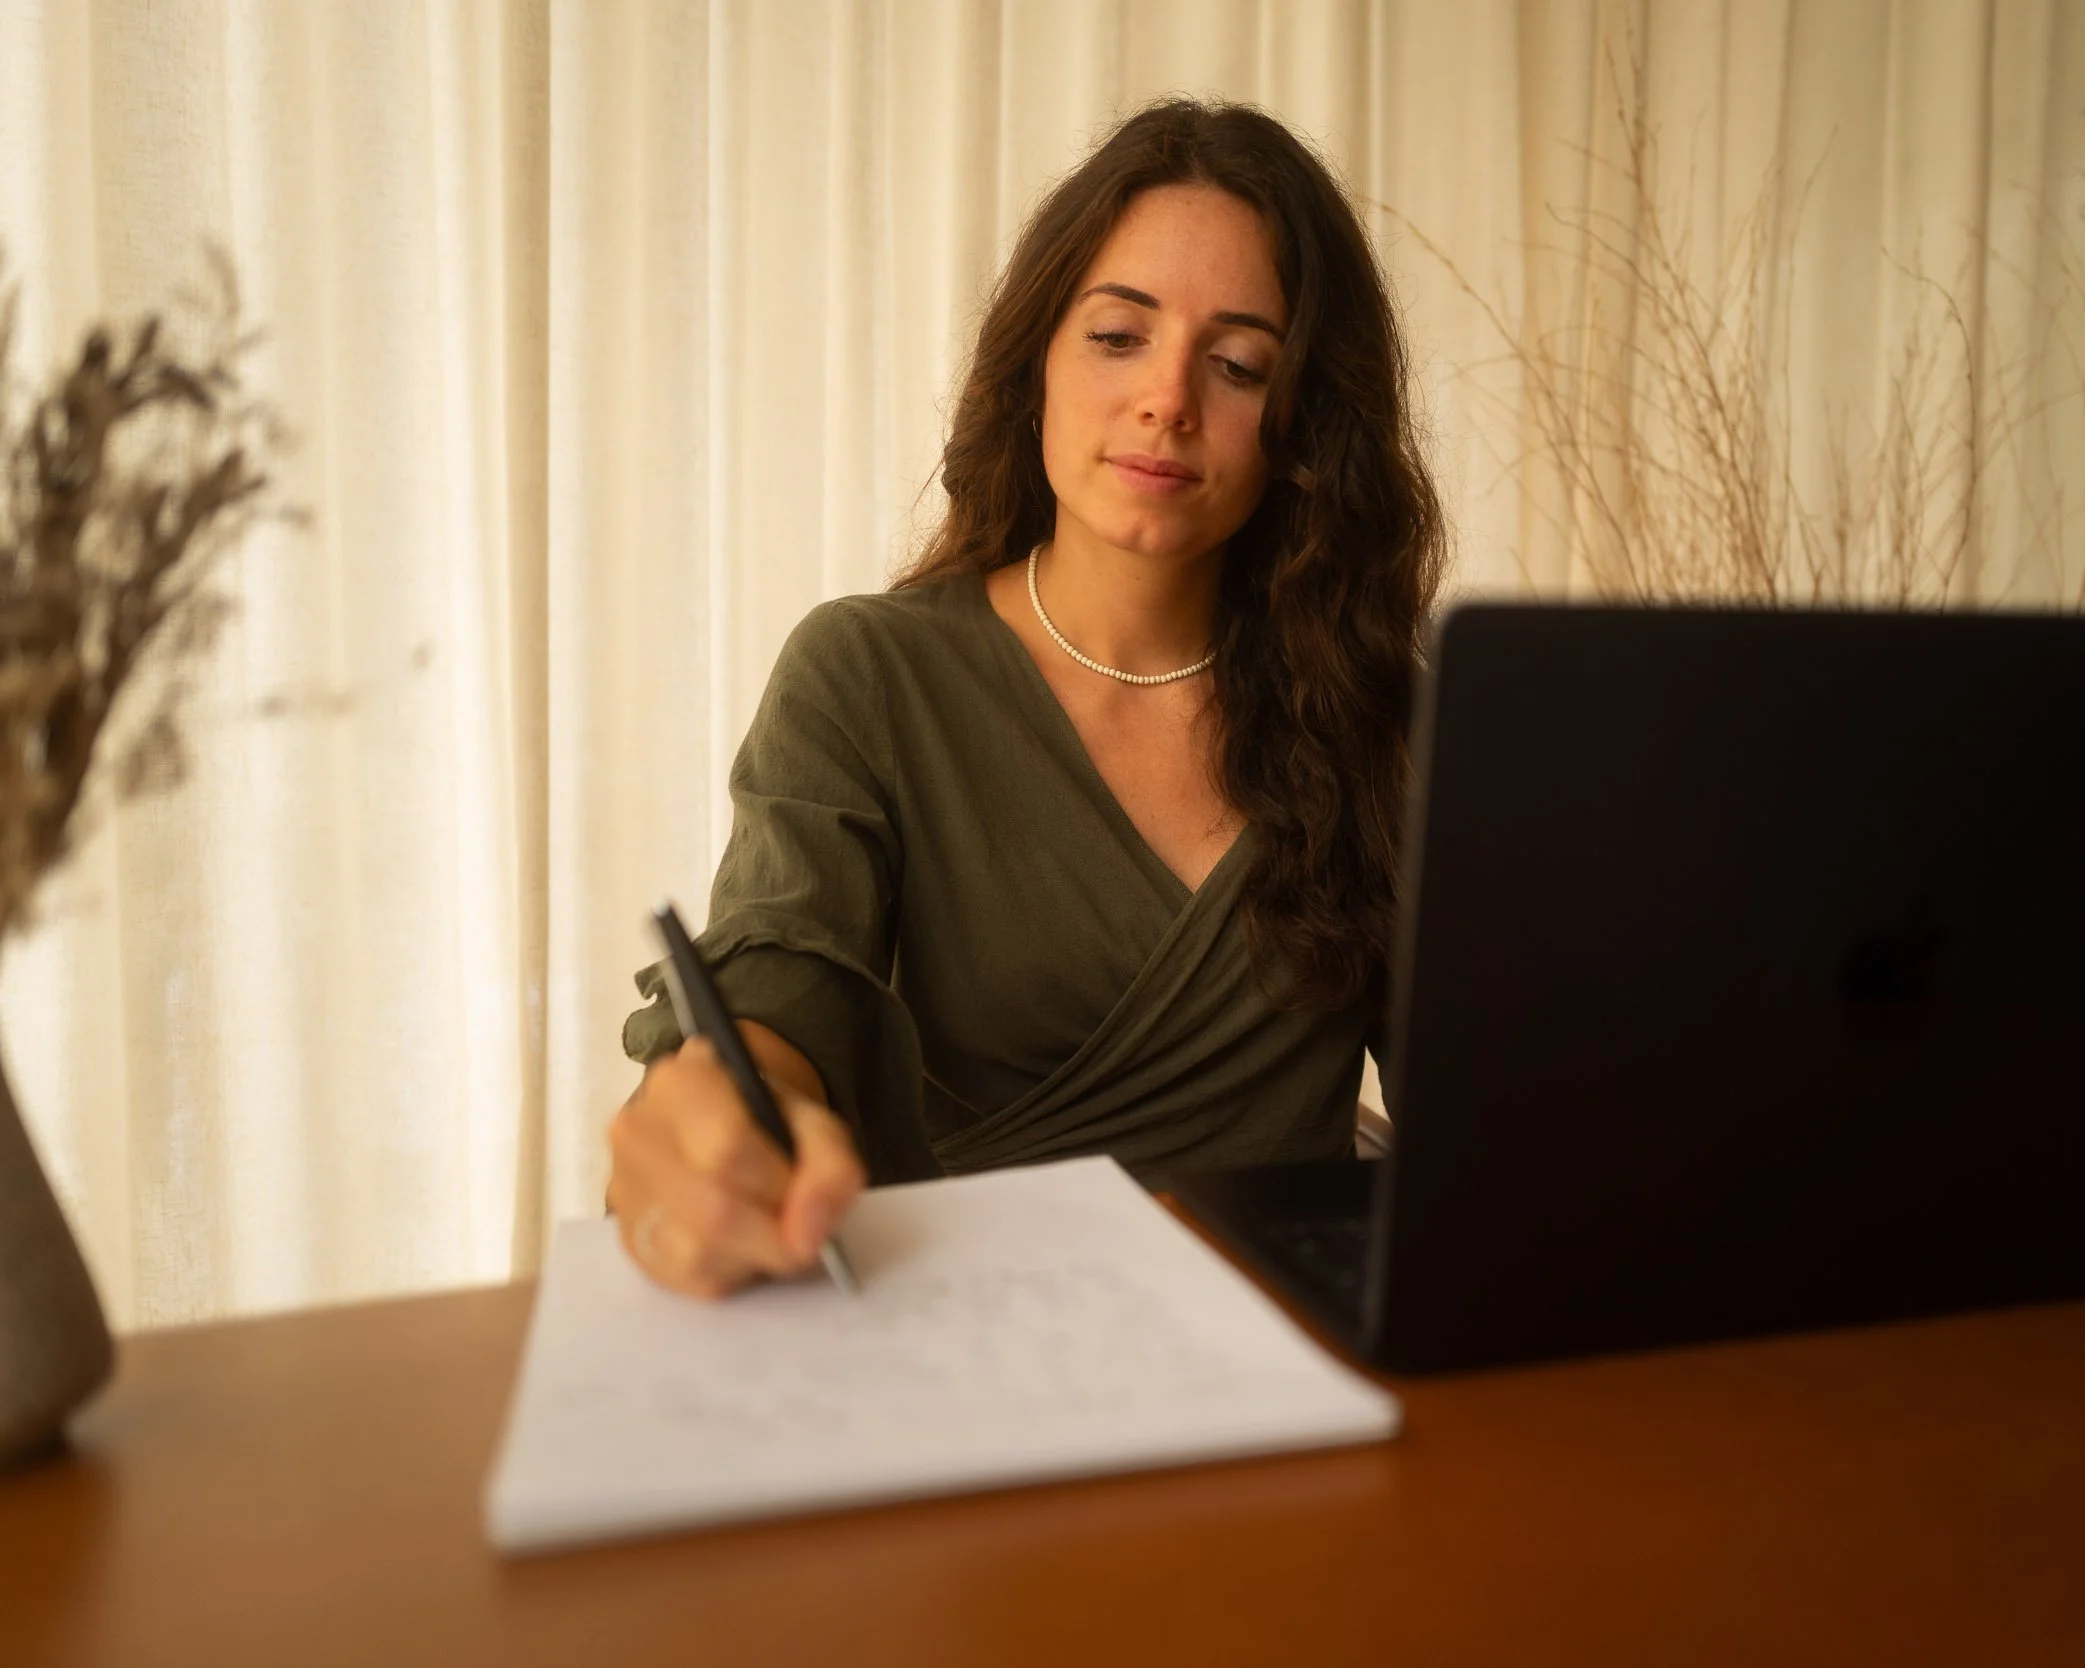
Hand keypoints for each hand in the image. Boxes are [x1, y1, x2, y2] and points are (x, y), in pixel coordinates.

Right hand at [605, 1034, 864, 1299]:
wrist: (721, 1133)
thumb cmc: (768, 1123)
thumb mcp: (814, 1123)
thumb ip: (830, 1168)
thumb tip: (808, 1236)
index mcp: (679, 1082)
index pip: (727, 1149)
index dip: (779, 1185)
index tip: (807, 1192)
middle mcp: (637, 1133)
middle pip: (715, 1211)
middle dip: (774, 1228)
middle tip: (797, 1218)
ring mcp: (626, 1191)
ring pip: (700, 1252)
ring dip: (755, 1253)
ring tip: (768, 1225)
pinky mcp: (632, 1243)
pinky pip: (693, 1278)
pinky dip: (735, 1270)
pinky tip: (742, 1243)